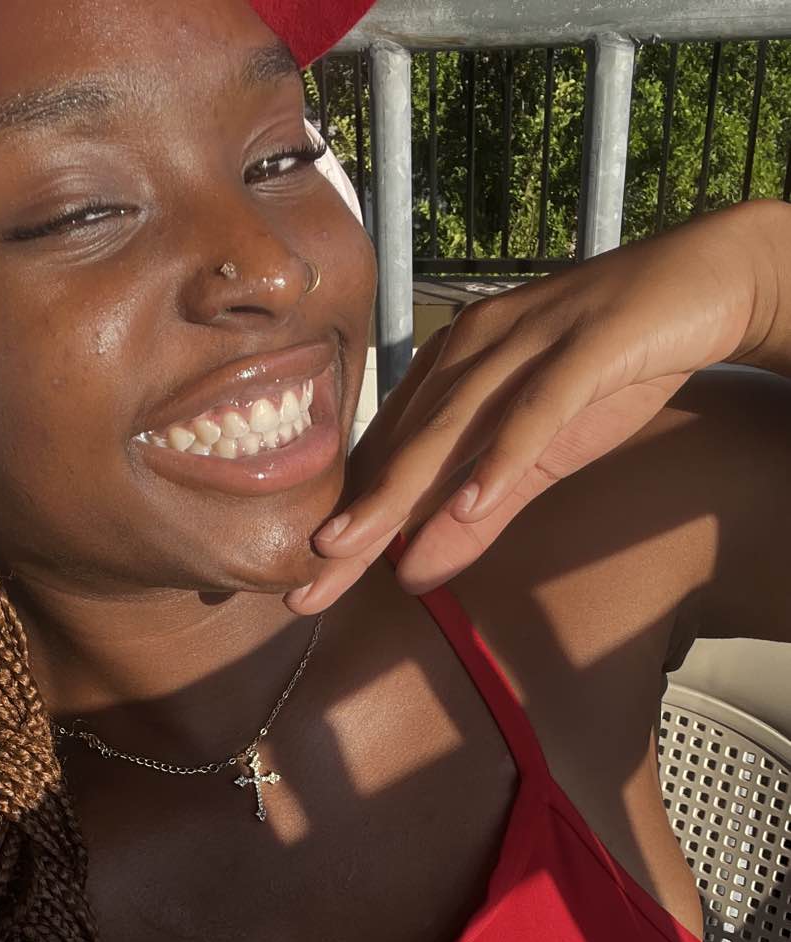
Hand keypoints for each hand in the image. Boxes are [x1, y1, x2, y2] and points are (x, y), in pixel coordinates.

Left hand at [286, 198, 790, 612]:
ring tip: (357, 548)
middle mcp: (475, 346)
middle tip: (307, 584)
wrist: (709, 283)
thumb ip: (477, 516)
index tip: (305, 586)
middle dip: (354, 519)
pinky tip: (475, 502)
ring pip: (453, 422)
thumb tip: (410, 575)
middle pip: (404, 447)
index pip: (388, 458)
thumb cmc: (613, 370)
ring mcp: (528, 340)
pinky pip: (538, 404)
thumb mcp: (539, 457)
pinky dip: (506, 452)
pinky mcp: (587, 343)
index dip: (349, 523)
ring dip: (403, 488)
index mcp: (453, 368)